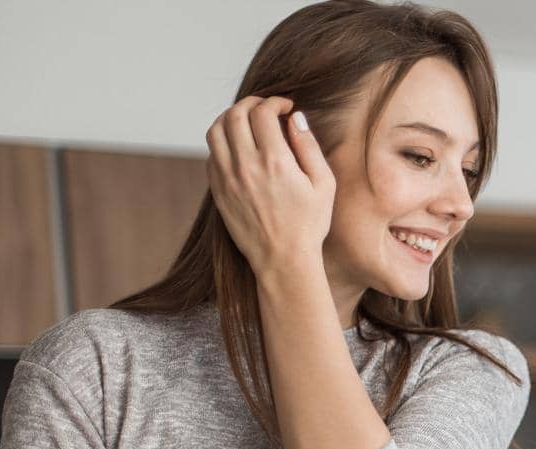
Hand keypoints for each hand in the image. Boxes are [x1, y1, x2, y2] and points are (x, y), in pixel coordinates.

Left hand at [205, 95, 335, 275]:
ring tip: (247, 122)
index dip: (275, 102)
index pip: (263, 112)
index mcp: (275, 161)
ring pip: (215, 129)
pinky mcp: (218, 190)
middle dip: (252, 103)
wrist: (283, 260)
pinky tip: (239, 147)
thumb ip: (309, 147)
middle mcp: (246, 165)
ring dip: (230, 117)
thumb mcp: (324, 185)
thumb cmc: (309, 224)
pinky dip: (223, 141)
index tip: (285, 107)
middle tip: (265, 108)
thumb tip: (296, 118)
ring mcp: (227, 177)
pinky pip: (212, 153)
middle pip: (235, 114)